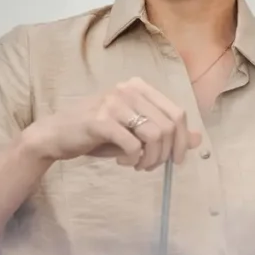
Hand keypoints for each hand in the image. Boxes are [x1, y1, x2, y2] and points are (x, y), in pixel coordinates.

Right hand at [22, 77, 201, 168]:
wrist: (57, 135)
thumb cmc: (98, 133)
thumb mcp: (134, 131)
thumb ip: (164, 132)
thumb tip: (196, 139)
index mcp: (140, 87)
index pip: (177, 113)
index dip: (182, 140)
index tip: (176, 160)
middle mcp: (129, 89)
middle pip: (169, 125)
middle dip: (166, 153)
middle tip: (151, 166)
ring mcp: (114, 102)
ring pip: (155, 135)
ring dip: (151, 158)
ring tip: (138, 165)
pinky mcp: (101, 120)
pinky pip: (133, 144)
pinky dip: (133, 159)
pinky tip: (124, 162)